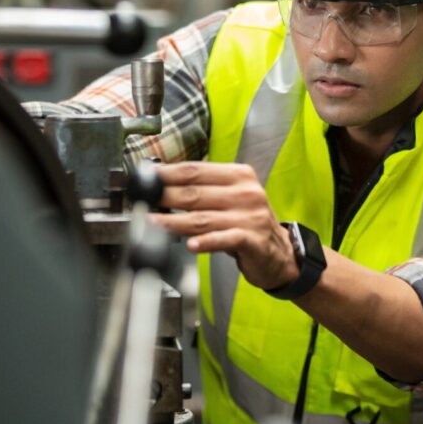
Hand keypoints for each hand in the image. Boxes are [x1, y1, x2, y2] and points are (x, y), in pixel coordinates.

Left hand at [149, 162, 299, 290]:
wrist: (280, 253)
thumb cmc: (248, 223)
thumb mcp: (232, 197)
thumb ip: (204, 190)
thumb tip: (163, 185)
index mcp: (239, 176)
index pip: (197, 171)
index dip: (168, 173)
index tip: (146, 176)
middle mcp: (246, 193)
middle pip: (196, 193)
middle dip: (165, 195)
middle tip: (142, 199)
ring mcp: (250, 216)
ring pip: (203, 218)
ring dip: (174, 221)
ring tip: (153, 222)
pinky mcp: (252, 240)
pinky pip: (224, 239)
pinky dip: (205, 242)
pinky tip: (190, 245)